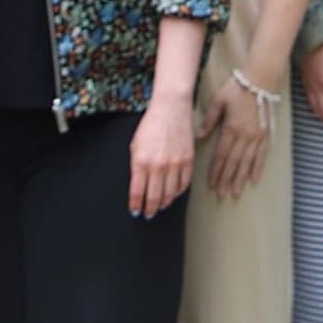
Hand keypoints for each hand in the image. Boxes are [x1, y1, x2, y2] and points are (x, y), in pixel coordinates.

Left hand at [130, 90, 197, 217]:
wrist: (171, 109)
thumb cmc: (151, 125)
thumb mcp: (135, 146)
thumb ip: (136, 167)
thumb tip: (138, 187)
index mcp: (141, 161)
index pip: (137, 192)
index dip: (136, 205)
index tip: (135, 211)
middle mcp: (158, 165)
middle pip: (154, 197)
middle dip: (150, 209)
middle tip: (148, 214)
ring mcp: (175, 164)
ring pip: (170, 194)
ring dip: (164, 203)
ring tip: (160, 206)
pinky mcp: (188, 160)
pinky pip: (183, 184)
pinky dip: (177, 192)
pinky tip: (172, 194)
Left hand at [202, 77, 271, 199]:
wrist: (262, 79)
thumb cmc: (238, 87)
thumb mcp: (219, 100)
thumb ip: (210, 120)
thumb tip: (200, 136)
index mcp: (231, 128)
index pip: (221, 155)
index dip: (216, 171)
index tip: (211, 184)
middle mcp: (244, 135)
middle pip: (233, 162)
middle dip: (226, 179)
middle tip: (221, 194)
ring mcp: (257, 136)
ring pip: (247, 162)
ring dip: (240, 178)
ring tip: (235, 192)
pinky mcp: (266, 134)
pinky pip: (261, 155)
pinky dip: (257, 168)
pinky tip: (253, 179)